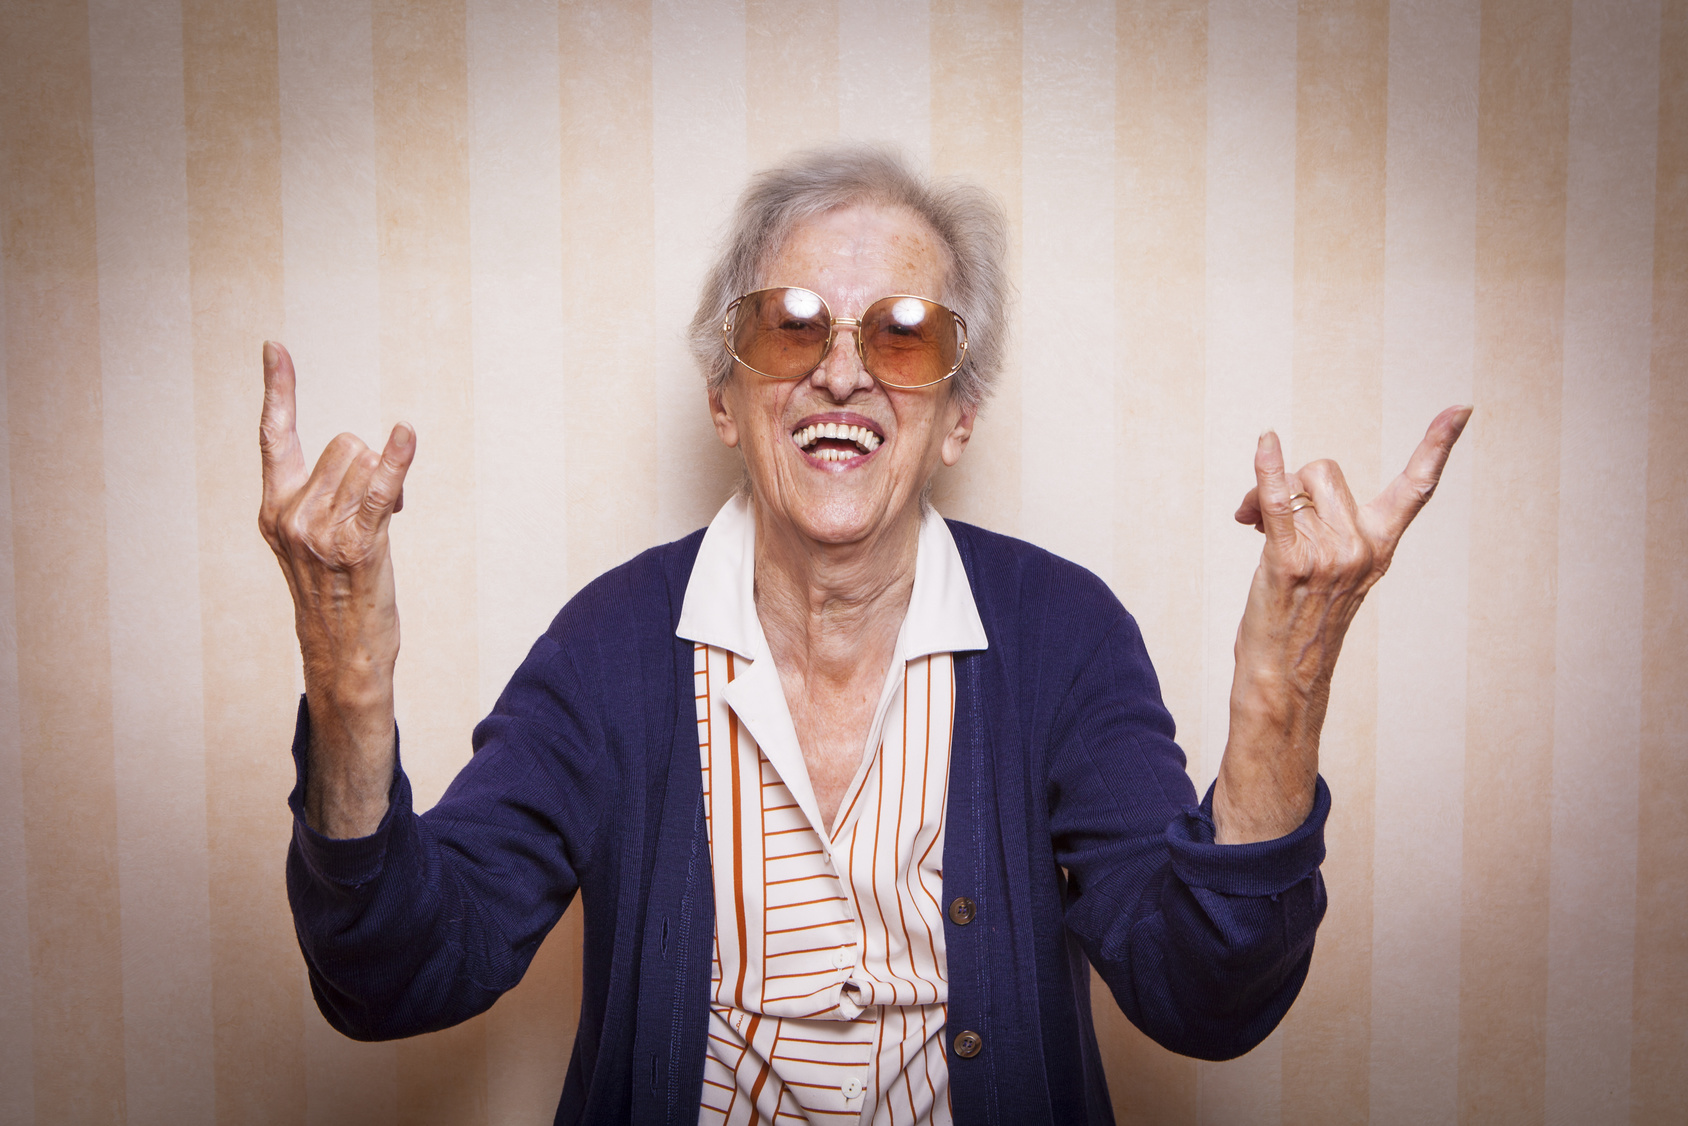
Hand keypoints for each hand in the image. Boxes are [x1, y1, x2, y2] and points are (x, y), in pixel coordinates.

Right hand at [259, 341, 415, 836]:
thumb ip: (323, 493)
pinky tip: (406, 436)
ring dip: (388, 483)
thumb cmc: (337, 590)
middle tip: (371, 514)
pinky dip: (397, 461)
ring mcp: (320, 531)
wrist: (342, 652)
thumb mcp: (314, 538)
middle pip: (345, 443)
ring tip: (381, 529)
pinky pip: (381, 488)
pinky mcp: (357, 545)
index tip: (276, 346)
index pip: (275, 434)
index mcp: (274, 506)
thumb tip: (366, 451)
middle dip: (369, 466)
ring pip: (366, 462)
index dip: (279, 388)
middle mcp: (289, 514)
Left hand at [1213, 405, 1471, 842]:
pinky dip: (1267, 470)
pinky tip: (1265, 443)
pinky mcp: (1289, 562)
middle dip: (1292, 479)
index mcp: (1378, 548)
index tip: (1461, 408)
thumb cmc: (1297, 623)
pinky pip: (1277, 501)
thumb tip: (1278, 487)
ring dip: (1264, 490)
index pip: (1416, 490)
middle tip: (1262, 515)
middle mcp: (1361, 548)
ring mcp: (1328, 556)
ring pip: (1297, 481)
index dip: (1437, 446)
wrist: (1282, 680)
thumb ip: (1321, 526)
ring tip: (1248, 524)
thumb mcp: (1327, 572)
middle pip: (1325, 470)